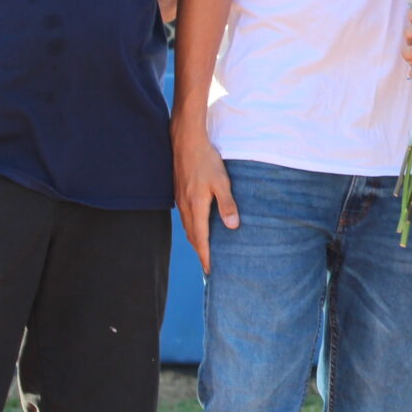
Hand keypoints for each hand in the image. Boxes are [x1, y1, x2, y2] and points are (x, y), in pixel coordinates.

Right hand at [174, 123, 237, 273]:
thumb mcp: (221, 182)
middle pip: (192, 236)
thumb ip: (227, 205)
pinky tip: (198, 227)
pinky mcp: (179, 192)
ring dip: (195, 241)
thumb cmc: (206, 160)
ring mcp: (180, 199)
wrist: (185, 141)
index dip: (205, 255)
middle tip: (208, 266)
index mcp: (196, 206)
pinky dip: (192, 228)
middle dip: (200, 252)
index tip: (210, 270)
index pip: (200, 238)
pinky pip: (185, 217)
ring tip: (204, 251)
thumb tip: (233, 227)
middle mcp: (185, 206)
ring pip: (187, 227)